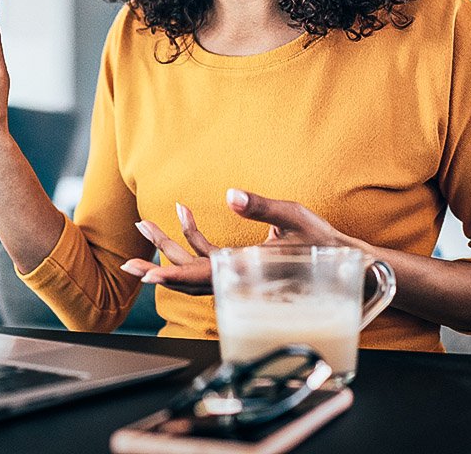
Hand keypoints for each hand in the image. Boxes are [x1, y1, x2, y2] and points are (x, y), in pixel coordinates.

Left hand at [120, 190, 374, 294]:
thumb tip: (231, 194)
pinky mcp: (240, 264)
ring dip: (168, 247)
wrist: (344, 263)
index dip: (172, 277)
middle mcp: (237, 277)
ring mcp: (236, 272)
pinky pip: (208, 255)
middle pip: (188, 276)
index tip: (147, 276)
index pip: (202, 277)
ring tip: (145, 224)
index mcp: (247, 271)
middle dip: (156, 265)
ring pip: (194, 266)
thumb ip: (262, 205)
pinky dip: (192, 236)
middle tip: (127, 261)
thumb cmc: (322, 242)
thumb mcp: (294, 217)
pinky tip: (184, 212)